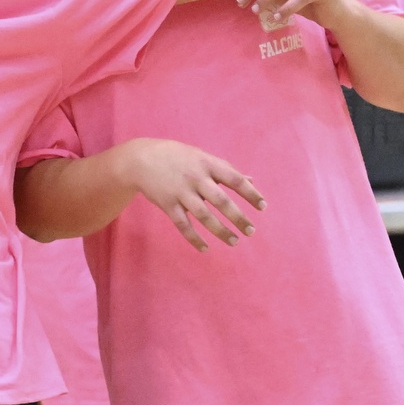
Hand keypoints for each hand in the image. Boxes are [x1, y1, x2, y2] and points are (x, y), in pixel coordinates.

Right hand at [121, 139, 265, 250]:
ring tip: (234, 241)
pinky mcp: (167, 204)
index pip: (235, 179)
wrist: (140, 159)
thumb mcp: (201, 157)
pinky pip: (183, 225)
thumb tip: (251, 180)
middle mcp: (196, 178)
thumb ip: (225, 170)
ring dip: (221, 231)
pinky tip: (206, 248)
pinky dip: (194, 238)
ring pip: (204, 216)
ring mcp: (181, 192)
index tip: (263, 207)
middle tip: (250, 231)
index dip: (251, 194)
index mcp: (207, 164)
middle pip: (222, 201)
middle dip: (238, 218)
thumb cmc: (176, 157)